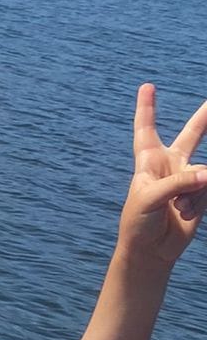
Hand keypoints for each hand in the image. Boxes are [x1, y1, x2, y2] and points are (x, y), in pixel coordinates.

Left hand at [119, 83, 206, 267]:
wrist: (149, 251)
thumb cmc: (138, 223)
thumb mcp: (149, 199)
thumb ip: (178, 183)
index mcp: (148, 161)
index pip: (146, 130)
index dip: (147, 108)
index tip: (146, 87)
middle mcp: (169, 165)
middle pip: (191, 134)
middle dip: (205, 117)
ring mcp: (187, 180)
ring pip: (203, 173)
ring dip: (193, 193)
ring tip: (177, 209)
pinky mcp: (200, 195)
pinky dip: (199, 203)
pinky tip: (185, 214)